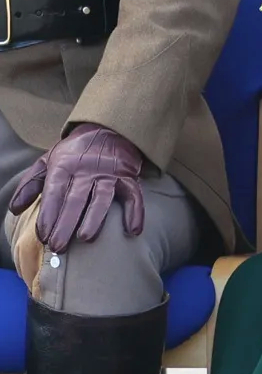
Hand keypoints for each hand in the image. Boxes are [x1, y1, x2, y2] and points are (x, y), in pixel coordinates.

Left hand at [9, 123, 144, 252]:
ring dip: (94, 218)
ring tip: (85, 238)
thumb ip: (31, 184)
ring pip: (102, 197)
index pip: (55, 191)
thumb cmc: (75, 152)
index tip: (43, 235)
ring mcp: (109, 173)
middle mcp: (87, 169)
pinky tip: (133, 230)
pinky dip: (135, 212)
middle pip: (76, 198)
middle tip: (58, 246)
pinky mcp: (128, 176)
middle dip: (66, 223)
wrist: (108, 128)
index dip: (48, 213)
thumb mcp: (48, 161)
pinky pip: (133, 195)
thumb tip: (15, 209)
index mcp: (64, 165)